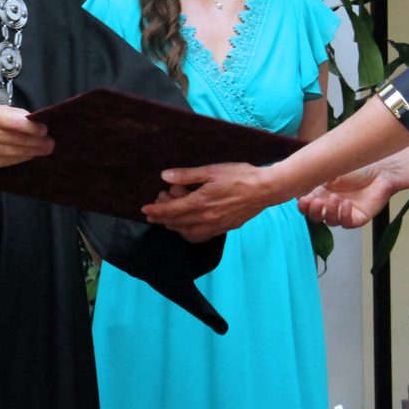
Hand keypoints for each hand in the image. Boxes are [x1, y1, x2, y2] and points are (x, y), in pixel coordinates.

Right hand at [0, 103, 53, 167]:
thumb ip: (12, 113)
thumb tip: (32, 120)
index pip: (15, 123)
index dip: (32, 128)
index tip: (43, 129)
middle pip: (18, 140)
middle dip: (38, 142)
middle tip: (50, 142)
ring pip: (17, 153)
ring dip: (33, 151)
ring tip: (45, 148)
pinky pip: (10, 161)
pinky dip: (23, 157)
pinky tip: (30, 153)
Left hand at [141, 162, 280, 242]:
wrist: (264, 189)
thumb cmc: (239, 176)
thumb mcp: (211, 170)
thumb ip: (187, 175)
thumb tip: (165, 176)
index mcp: (200, 202)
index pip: (171, 211)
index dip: (155, 211)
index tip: (144, 209)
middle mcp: (205, 218)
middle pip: (176, 223)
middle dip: (162, 216)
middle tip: (156, 206)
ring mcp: (215, 226)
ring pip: (186, 232)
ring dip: (174, 226)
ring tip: (168, 216)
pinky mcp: (223, 228)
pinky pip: (200, 237)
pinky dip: (188, 233)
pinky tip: (187, 226)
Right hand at [299, 166, 390, 228]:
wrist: (382, 170)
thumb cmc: (359, 168)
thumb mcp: (334, 168)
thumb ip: (318, 172)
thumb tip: (301, 173)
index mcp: (321, 194)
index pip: (307, 205)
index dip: (303, 205)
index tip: (302, 198)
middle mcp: (331, 206)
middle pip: (315, 217)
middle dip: (313, 211)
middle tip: (315, 202)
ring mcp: (344, 213)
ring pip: (330, 221)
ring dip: (329, 212)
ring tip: (334, 198)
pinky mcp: (358, 218)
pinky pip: (347, 223)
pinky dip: (344, 215)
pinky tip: (346, 203)